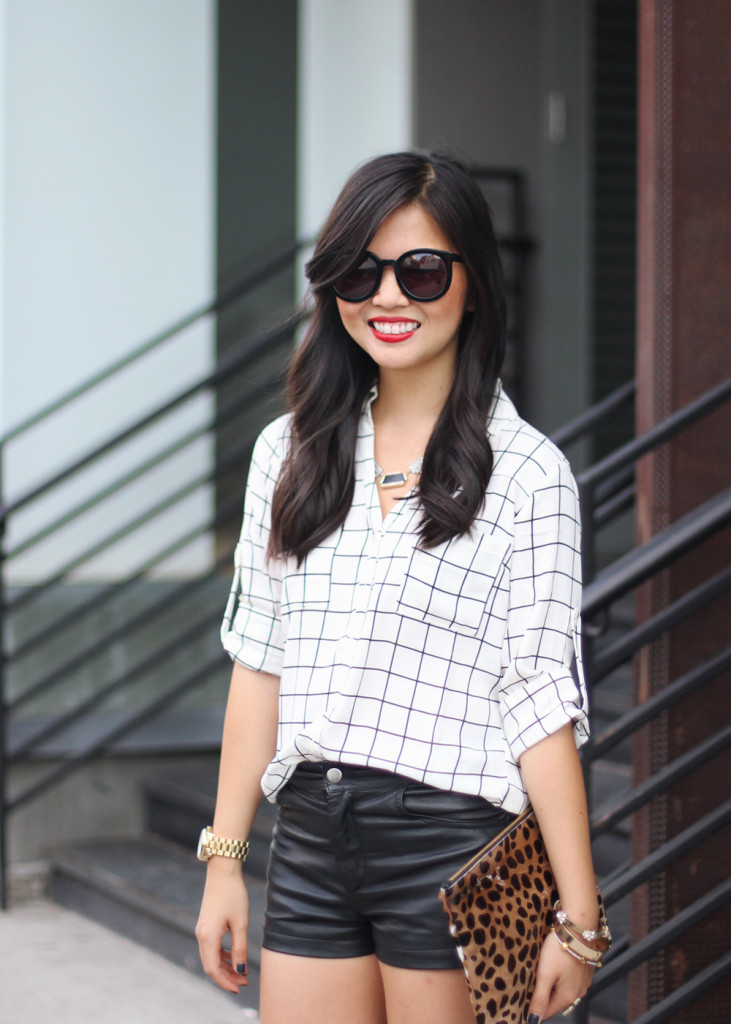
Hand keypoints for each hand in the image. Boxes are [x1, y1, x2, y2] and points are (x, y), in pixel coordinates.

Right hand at [195, 860, 249, 993]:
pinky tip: (235, 956)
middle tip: (245, 982)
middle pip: (211, 965)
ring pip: (211, 957)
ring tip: (242, 972)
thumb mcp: (241, 923)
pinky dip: (222, 956)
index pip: (213, 969)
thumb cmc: (233, 894)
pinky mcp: (206, 924)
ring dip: (226, 967)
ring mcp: (202, 930)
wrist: (223, 871)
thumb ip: (240, 949)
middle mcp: (201, 935)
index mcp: (208, 937)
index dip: (225, 982)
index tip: (239, 988)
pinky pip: (212, 947)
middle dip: (227, 976)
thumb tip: (240, 971)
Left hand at [527, 931, 592, 1020]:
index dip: (533, 1009)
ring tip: (538, 976)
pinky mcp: (584, 971)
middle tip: (527, 987)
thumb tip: (534, 1021)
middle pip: (554, 1001)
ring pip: (562, 991)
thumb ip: (539, 998)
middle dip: (541, 998)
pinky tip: (553, 968)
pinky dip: (559, 978)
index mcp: (568, 997)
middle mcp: (578, 993)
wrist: (578, 928)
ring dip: (550, 987)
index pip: (546, 1012)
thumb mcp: (545, 974)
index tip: (521, 1002)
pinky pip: (569, 981)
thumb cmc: (560, 950)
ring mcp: (583, 982)